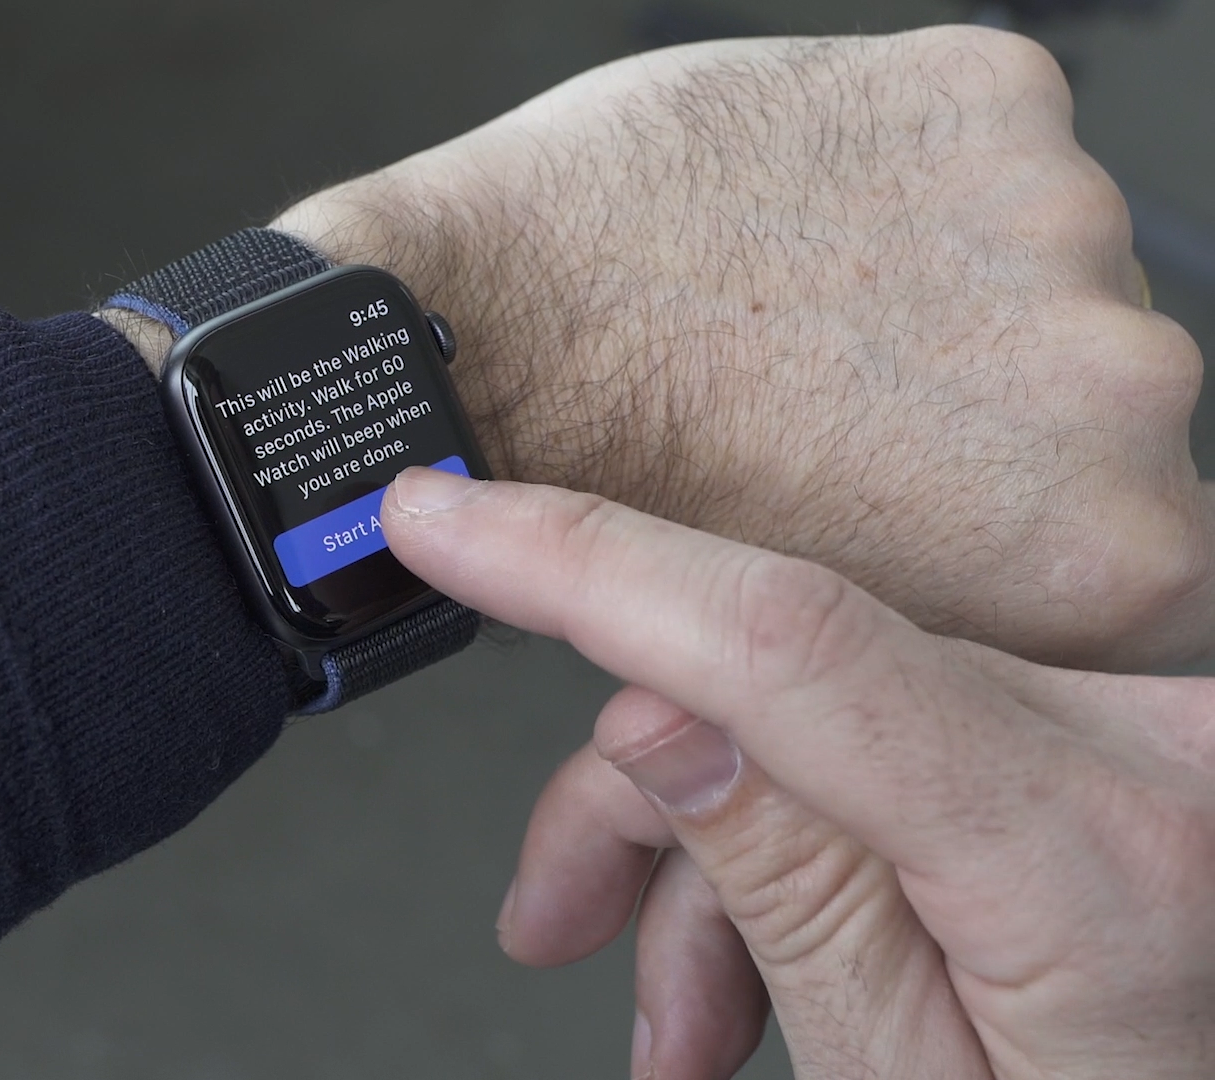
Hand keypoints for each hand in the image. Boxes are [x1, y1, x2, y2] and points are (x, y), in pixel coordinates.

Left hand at [273, 27, 1212, 668]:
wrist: (477, 346)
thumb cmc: (617, 503)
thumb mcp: (825, 633)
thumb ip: (960, 604)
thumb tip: (982, 599)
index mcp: (1116, 562)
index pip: (1142, 541)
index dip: (1022, 521)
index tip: (938, 504)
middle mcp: (1126, 391)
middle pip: (1093, 390)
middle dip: (980, 395)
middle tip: (835, 401)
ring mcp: (1061, 224)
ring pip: (1030, 252)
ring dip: (935, 269)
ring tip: (785, 304)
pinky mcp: (985, 97)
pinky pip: (963, 130)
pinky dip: (883, 161)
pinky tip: (778, 212)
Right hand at [381, 466, 1214, 1079]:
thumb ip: (785, 896)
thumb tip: (651, 722)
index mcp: (1102, 854)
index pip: (789, 640)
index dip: (584, 562)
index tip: (446, 522)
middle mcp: (1150, 746)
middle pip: (782, 681)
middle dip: (639, 800)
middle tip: (557, 918)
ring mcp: (1141, 724)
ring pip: (821, 701)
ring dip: (717, 838)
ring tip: (691, 1012)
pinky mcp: (1121, 726)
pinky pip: (900, 715)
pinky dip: (811, 819)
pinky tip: (776, 953)